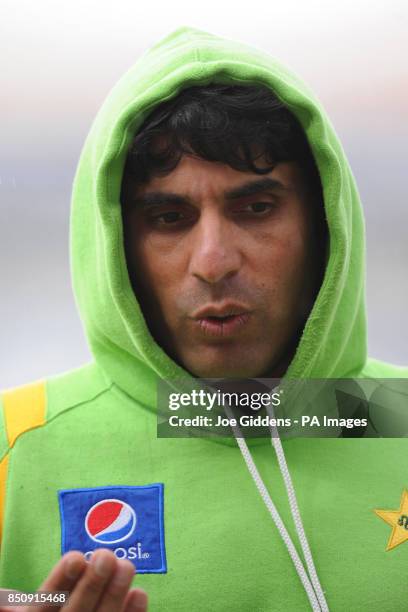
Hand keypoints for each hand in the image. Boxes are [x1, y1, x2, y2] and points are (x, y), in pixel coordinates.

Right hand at [0, 549, 147, 611]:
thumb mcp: (30, 610)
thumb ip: (14, 602)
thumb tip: (4, 594)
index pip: (44, 605)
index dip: (59, 582)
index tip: (76, 557)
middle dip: (91, 585)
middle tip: (106, 555)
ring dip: (114, 596)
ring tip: (126, 565)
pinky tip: (139, 593)